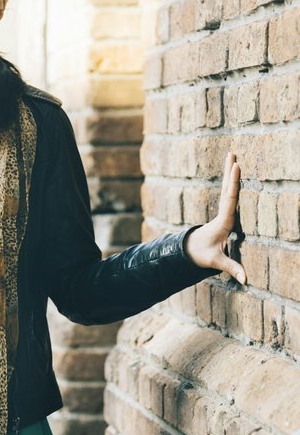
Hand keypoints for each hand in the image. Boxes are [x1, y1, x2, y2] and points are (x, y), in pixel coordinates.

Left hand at [183, 151, 246, 283]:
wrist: (190, 252)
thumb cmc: (203, 255)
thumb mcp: (216, 262)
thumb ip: (231, 268)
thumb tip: (245, 279)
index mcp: (222, 221)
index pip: (229, 199)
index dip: (234, 183)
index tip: (236, 167)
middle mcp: (221, 213)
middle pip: (227, 189)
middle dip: (230, 172)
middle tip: (233, 154)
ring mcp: (221, 212)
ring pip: (226, 188)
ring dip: (229, 173)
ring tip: (232, 155)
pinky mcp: (222, 213)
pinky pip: (227, 194)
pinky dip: (231, 182)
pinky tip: (232, 171)